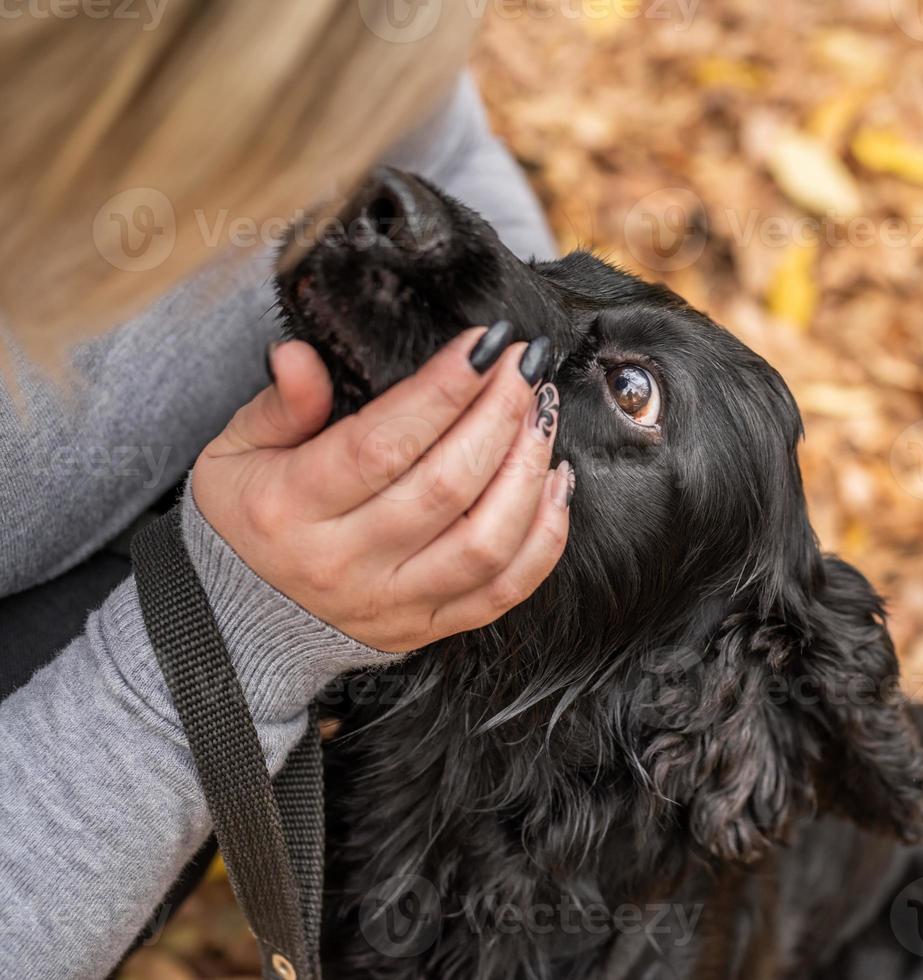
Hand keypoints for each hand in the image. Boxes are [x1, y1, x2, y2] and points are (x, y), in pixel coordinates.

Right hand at [192, 323, 571, 652]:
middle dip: (500, 415)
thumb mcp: (234, 453)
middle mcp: (343, 564)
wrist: (238, 621)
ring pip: (485, 543)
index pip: (382, 444)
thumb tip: (300, 355)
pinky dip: (544, 537)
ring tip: (542, 415)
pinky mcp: (427, 629)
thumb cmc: (246, 520)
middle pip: (446, 487)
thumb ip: (279, 405)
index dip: (444, 389)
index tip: (484, 343)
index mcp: (289, 509)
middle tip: (525, 366)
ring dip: (527, 471)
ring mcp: (393, 604)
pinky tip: (555, 482)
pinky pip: (505, 591)